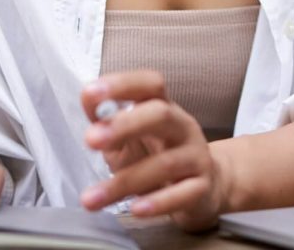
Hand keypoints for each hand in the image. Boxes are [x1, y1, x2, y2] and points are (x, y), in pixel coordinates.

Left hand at [80, 71, 229, 231]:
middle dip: (125, 125)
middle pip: (161, 114)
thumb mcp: (128, 136)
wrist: (206, 185)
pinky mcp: (202, 188)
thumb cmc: (157, 156)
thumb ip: (107, 120)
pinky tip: (135, 209)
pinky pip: (182, 195)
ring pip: (166, 164)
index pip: (149, 84)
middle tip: (90, 139)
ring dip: (125, 180)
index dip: (121, 84)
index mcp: (164, 106)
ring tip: (91, 197)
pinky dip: (158, 203)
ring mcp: (196, 156)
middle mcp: (183, 126)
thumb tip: (87, 98)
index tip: (90, 93)